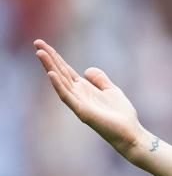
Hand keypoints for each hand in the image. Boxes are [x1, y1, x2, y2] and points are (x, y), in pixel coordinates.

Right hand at [34, 39, 142, 156]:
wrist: (130, 133)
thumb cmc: (121, 115)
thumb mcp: (111, 91)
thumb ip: (100, 79)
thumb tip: (87, 69)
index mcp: (84, 89)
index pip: (66, 70)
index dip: (56, 57)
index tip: (43, 44)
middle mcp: (78, 95)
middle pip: (60, 73)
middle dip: (49, 58)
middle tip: (37, 42)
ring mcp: (78, 103)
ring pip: (60, 82)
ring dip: (50, 67)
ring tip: (40, 53)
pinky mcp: (82, 112)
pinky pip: (67, 97)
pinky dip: (59, 86)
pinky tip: (51, 74)